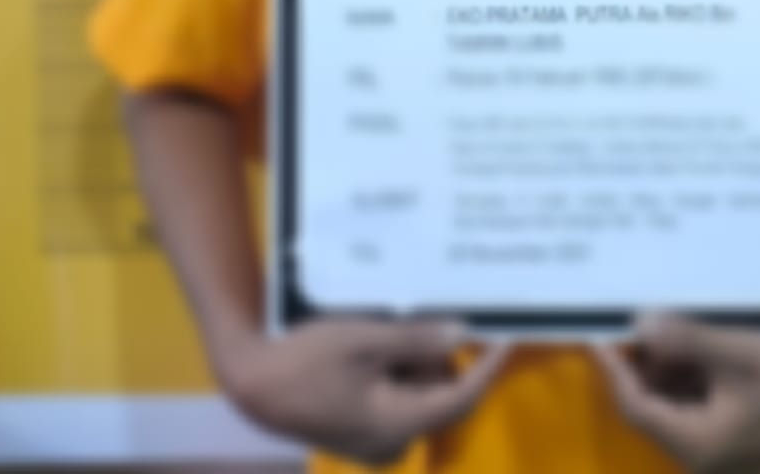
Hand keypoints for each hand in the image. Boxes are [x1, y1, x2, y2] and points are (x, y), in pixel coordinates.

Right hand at [210, 317, 506, 465]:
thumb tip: (463, 336)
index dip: (487, 367)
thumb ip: (416, 340)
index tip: (505, 337)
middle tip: (411, 317)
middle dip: (433, 353)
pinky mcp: (362, 433)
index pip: (460, 398)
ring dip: (411, 359)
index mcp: (398, 424)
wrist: (253, 382)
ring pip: (417, 393)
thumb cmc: (307, 359)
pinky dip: (394, 370)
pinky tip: (373, 344)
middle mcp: (392, 443)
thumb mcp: (364, 340)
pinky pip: (396, 399)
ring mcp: (376, 442)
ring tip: (382, 328)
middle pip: (437, 392)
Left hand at [593, 316, 759, 472]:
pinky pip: (692, 397)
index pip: (634, 405)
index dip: (612, 367)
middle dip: (641, 359)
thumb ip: (684, 341)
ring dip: (664, 360)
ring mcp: (715, 442)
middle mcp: (701, 451)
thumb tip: (639, 327)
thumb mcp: (735, 353)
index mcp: (697, 444)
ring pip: (669, 397)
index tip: (595, 332)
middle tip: (632, 315)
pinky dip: (686, 367)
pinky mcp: (728, 429)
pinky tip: (691, 334)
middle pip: (649, 402)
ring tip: (663, 317)